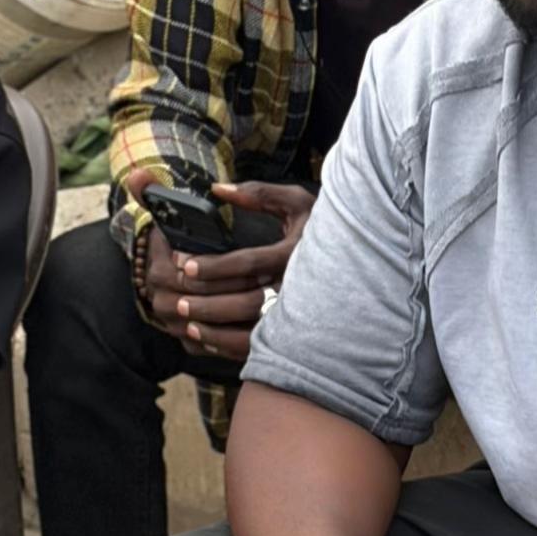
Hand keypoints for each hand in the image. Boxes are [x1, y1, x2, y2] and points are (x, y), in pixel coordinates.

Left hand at [142, 180, 317, 364]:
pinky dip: (227, 346)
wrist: (359, 260)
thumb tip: (217, 189)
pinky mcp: (293, 334)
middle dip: (206, 300)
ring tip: (184, 319)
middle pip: (246, 301)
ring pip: (251, 331)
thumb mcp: (297, 202)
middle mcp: (299, 288)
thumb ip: (259, 193)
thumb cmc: (322, 227)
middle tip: (177, 295)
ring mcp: (298, 315)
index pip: (248, 263)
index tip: (183, 263)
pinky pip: (258, 347)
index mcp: (296, 253)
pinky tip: (204, 336)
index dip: (212, 266)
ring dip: (214, 328)